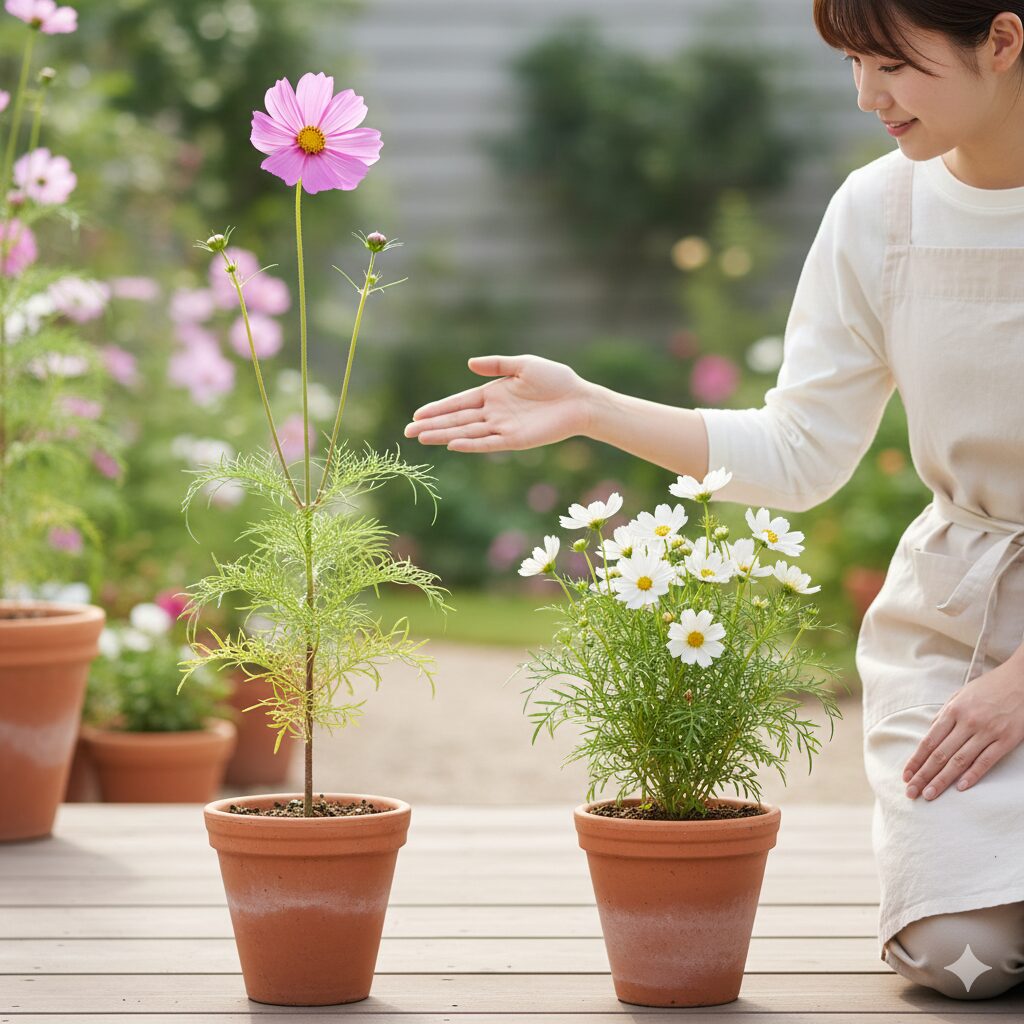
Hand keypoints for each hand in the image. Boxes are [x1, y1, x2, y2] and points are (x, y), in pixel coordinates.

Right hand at [404, 354, 590, 452]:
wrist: (580, 399)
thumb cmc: (556, 379)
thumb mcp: (524, 364)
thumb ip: (497, 365)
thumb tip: (469, 364)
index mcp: (493, 394)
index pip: (459, 403)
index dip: (438, 409)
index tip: (417, 415)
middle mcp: (494, 413)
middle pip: (457, 420)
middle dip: (433, 425)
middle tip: (409, 431)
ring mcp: (503, 428)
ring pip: (467, 433)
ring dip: (444, 435)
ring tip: (422, 439)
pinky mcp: (515, 440)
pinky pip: (488, 443)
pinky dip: (471, 444)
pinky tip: (453, 444)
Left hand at [902, 655, 1023, 800]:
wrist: (1020, 679)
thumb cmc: (988, 688)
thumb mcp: (960, 695)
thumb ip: (945, 715)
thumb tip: (930, 733)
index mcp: (953, 711)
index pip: (929, 741)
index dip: (916, 760)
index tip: (906, 775)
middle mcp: (967, 722)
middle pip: (940, 754)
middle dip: (923, 775)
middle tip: (911, 792)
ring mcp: (987, 732)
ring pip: (959, 761)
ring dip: (942, 780)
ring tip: (929, 795)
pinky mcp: (1007, 739)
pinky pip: (986, 761)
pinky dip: (972, 776)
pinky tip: (960, 788)